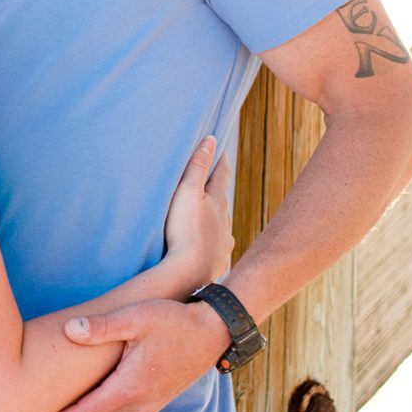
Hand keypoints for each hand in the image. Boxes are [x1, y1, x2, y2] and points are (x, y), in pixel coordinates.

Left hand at [30, 297, 232, 411]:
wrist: (215, 331)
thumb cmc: (175, 320)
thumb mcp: (137, 317)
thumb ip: (102, 326)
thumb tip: (70, 330)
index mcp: (129, 388)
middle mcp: (139, 404)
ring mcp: (150, 404)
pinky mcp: (157, 399)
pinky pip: (121, 411)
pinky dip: (101, 411)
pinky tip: (91, 403)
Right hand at [160, 135, 233, 289]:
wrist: (191, 272)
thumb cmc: (186, 230)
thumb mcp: (187, 192)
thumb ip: (198, 166)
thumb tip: (211, 139)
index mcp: (217, 201)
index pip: (220, 176)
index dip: (220, 162)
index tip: (221, 152)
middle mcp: (225, 220)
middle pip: (224, 200)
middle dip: (219, 189)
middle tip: (217, 180)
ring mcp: (223, 241)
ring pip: (224, 224)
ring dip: (220, 216)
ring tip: (215, 213)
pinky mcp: (218, 260)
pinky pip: (221, 248)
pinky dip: (218, 242)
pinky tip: (217, 246)